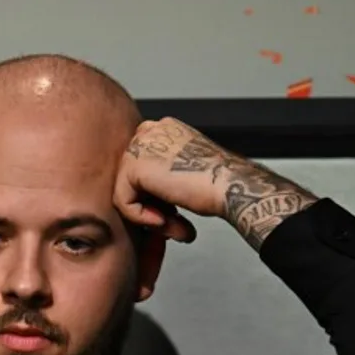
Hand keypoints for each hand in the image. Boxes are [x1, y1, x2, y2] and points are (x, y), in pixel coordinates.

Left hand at [114, 118, 316, 249]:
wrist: (232, 184)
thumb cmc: (218, 182)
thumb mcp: (184, 171)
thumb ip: (160, 177)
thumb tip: (140, 199)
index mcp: (163, 129)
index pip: (142, 167)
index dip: (156, 195)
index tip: (174, 211)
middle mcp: (149, 131)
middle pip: (132, 179)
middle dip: (151, 206)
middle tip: (174, 223)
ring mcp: (140, 146)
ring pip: (126, 190)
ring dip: (148, 215)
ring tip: (173, 225)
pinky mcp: (133, 166)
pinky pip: (122, 201)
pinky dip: (140, 218)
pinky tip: (163, 220)